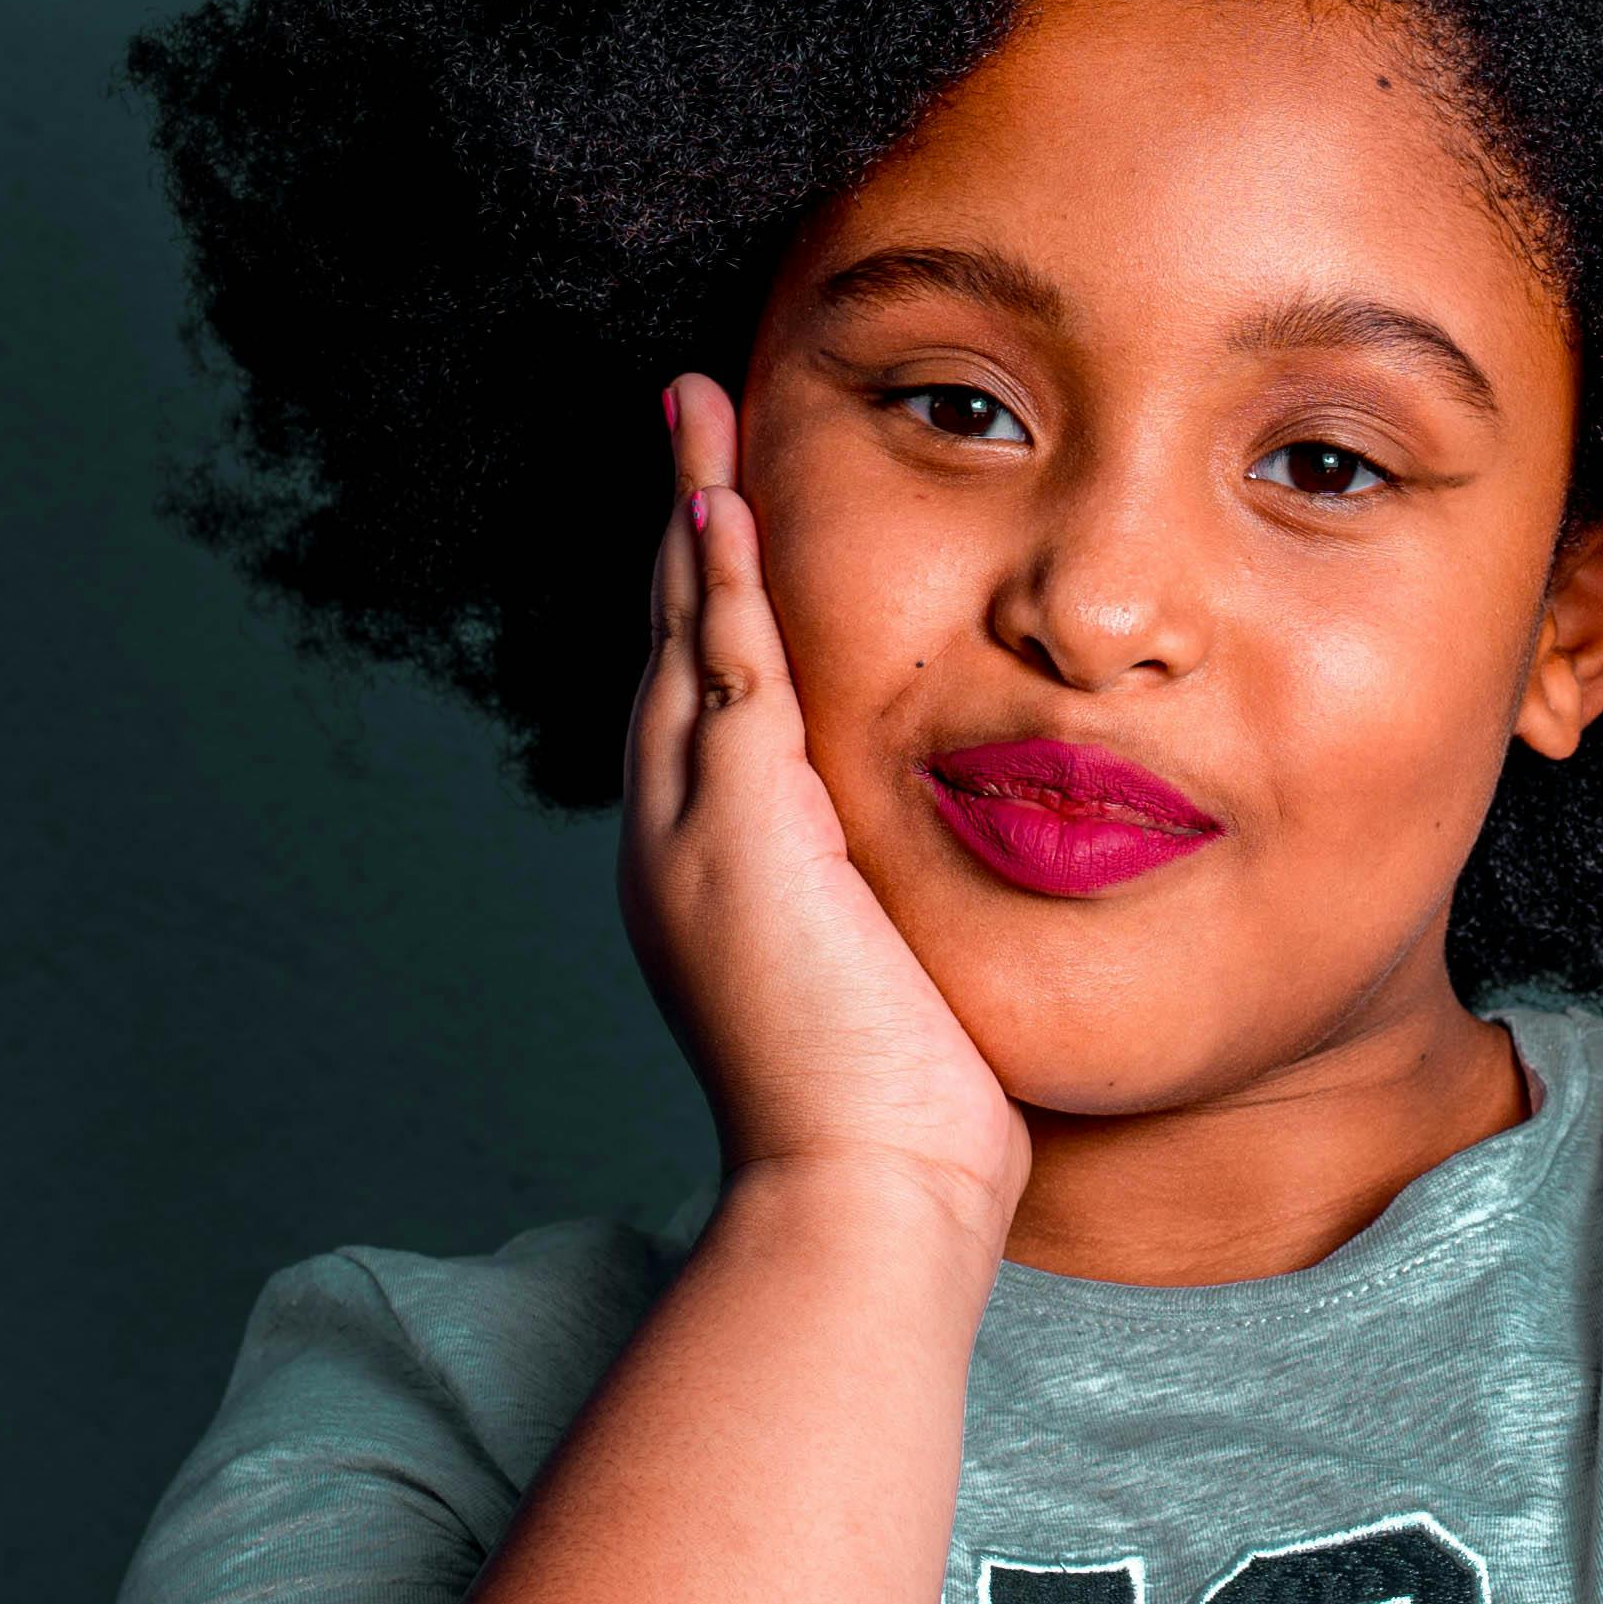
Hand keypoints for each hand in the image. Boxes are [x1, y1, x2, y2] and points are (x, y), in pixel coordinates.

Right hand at [622, 375, 1028, 1229]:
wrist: (862, 1195)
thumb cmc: (898, 1113)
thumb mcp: (884, 973)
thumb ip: (885, 902)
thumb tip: (928, 878)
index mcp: (715, 868)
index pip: (710, 696)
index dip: (711, 596)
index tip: (725, 507)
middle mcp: (680, 838)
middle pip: (674, 641)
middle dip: (682, 522)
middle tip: (689, 409)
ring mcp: (698, 834)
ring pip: (686, 635)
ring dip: (691, 513)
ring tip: (695, 407)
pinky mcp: (743, 834)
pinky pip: (723, 676)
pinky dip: (717, 586)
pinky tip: (720, 503)